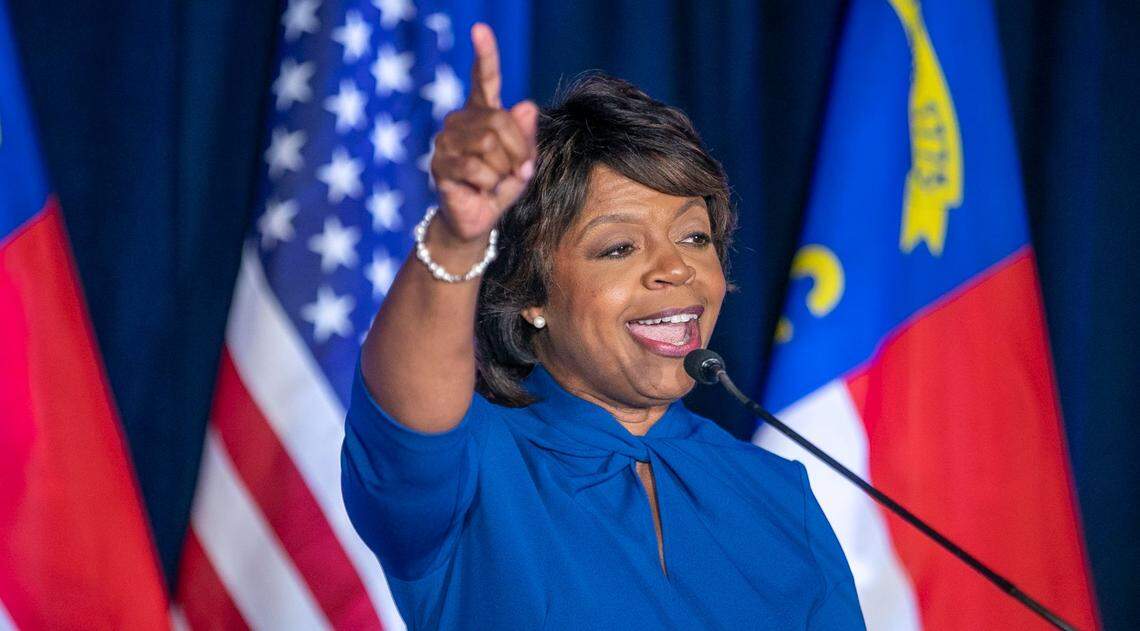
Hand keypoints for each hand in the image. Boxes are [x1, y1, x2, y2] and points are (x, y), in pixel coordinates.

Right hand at [430, 23, 537, 244]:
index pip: (484, 79)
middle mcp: (460, 121)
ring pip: (489, 144)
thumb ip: (526, 137)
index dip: (485, 54)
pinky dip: (489, 182)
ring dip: (504, 168)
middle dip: (519, 149)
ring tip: (497, 181)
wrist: (477, 222)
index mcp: (482, 113)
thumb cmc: (501, 187)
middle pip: (499, 120)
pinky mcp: (440, 164)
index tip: (480, 29)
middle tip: (520, 171)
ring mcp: (446, 141)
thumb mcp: (523, 162)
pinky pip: (477, 167)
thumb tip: (526, 105)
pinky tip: (481, 189)